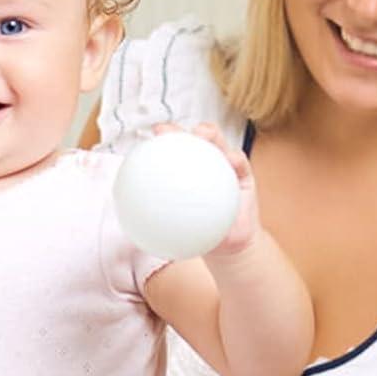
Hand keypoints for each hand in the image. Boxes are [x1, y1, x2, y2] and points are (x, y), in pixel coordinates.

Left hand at [156, 122, 259, 257]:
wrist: (229, 245)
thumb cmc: (198, 235)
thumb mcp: (177, 231)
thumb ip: (159, 222)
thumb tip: (133, 223)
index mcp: (183, 176)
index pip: (169, 155)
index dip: (158, 145)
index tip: (147, 139)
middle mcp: (203, 166)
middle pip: (189, 142)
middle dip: (178, 131)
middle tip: (168, 132)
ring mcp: (223, 167)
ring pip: (217, 143)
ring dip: (209, 134)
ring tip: (203, 134)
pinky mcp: (243, 174)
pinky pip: (240, 163)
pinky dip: (234, 159)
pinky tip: (230, 160)